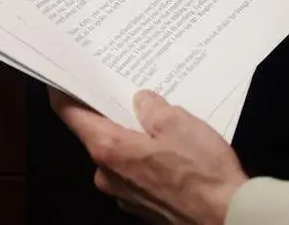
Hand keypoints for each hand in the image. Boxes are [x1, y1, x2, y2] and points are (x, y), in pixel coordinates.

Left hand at [50, 89, 247, 224]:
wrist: (225, 218)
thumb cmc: (201, 173)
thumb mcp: (178, 123)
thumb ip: (152, 108)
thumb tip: (141, 101)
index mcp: (109, 149)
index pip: (70, 114)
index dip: (64, 92)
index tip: (63, 77)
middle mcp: (108, 174)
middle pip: (97, 134)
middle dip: (113, 114)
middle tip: (129, 93)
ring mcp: (124, 193)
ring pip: (120, 155)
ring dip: (134, 139)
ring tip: (163, 124)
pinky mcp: (142, 205)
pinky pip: (136, 173)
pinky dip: (147, 160)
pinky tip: (173, 153)